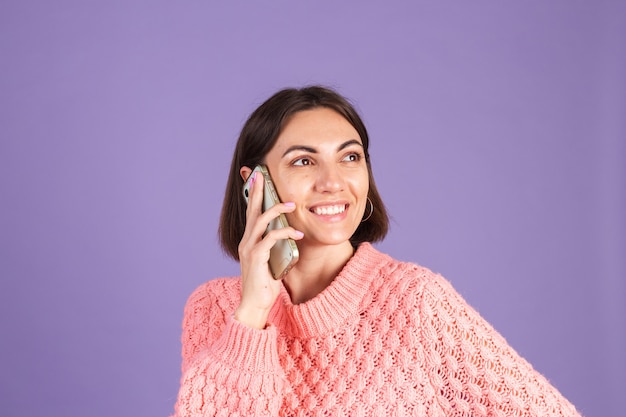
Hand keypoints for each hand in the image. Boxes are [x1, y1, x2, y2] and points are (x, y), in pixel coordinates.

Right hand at [235, 171, 303, 328]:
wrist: (255, 304)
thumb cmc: (264, 284)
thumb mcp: (271, 260)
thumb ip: (275, 246)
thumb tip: (289, 235)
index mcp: (249, 241)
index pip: (250, 213)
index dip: (252, 196)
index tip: (256, 179)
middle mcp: (246, 241)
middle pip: (251, 210)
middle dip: (256, 191)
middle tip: (262, 175)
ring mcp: (249, 248)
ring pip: (261, 220)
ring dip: (277, 210)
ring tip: (292, 205)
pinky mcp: (256, 257)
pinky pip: (271, 238)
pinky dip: (285, 233)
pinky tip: (298, 234)